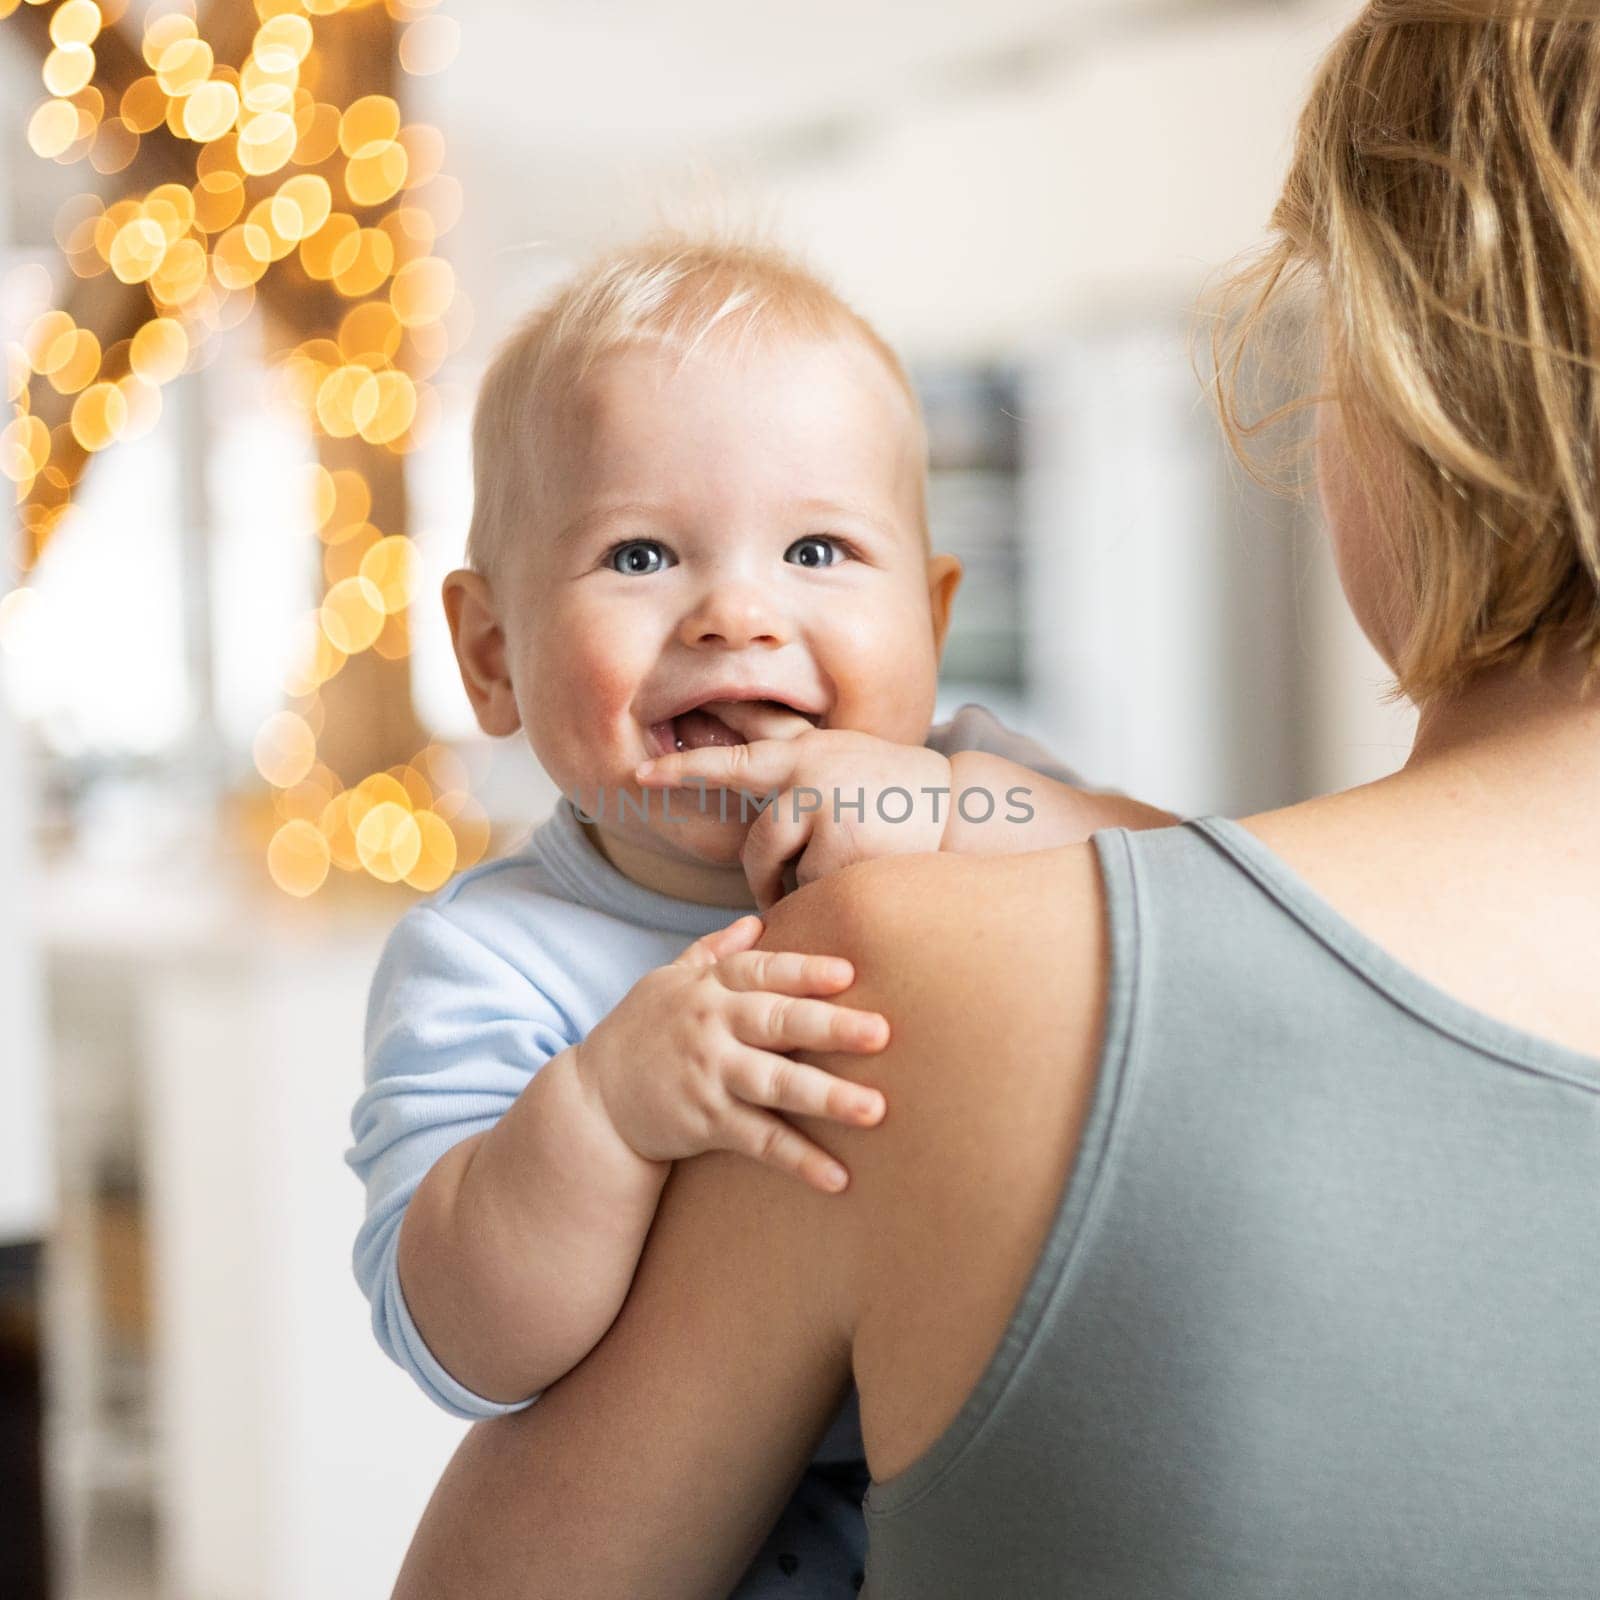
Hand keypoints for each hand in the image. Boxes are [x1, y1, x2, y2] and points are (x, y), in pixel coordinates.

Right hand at [574, 915, 889, 1193]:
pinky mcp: (706, 1123)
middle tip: (882, 1033)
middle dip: (830, 1028)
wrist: (593, 1100)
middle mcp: (711, 1027)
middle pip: (777, 1023)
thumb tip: (757, 920)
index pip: (762, 972)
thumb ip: (714, 952)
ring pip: (775, 1085)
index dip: (804, 970)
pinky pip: (760, 1142)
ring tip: (876, 1109)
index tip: (848, 973)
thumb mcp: (667, 981)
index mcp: (709, 987)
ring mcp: (709, 1076)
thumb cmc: (641, 1032)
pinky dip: (799, 1160)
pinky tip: (838, 1176)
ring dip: (826, 1098)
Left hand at [636, 729, 955, 908]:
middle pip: (755, 845)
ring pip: (779, 871)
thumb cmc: (901, 794)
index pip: (733, 761)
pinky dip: (830, 898)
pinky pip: (810, 892)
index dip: (684, 771)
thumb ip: (796, 771)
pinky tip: (867, 875)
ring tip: (850, 871)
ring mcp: (820, 809)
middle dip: (766, 877)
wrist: (964, 809)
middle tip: (791, 891)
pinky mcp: (838, 849)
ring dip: (800, 888)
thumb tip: (744, 771)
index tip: (640, 777)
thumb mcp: (844, 761)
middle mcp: (804, 775)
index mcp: (802, 752)